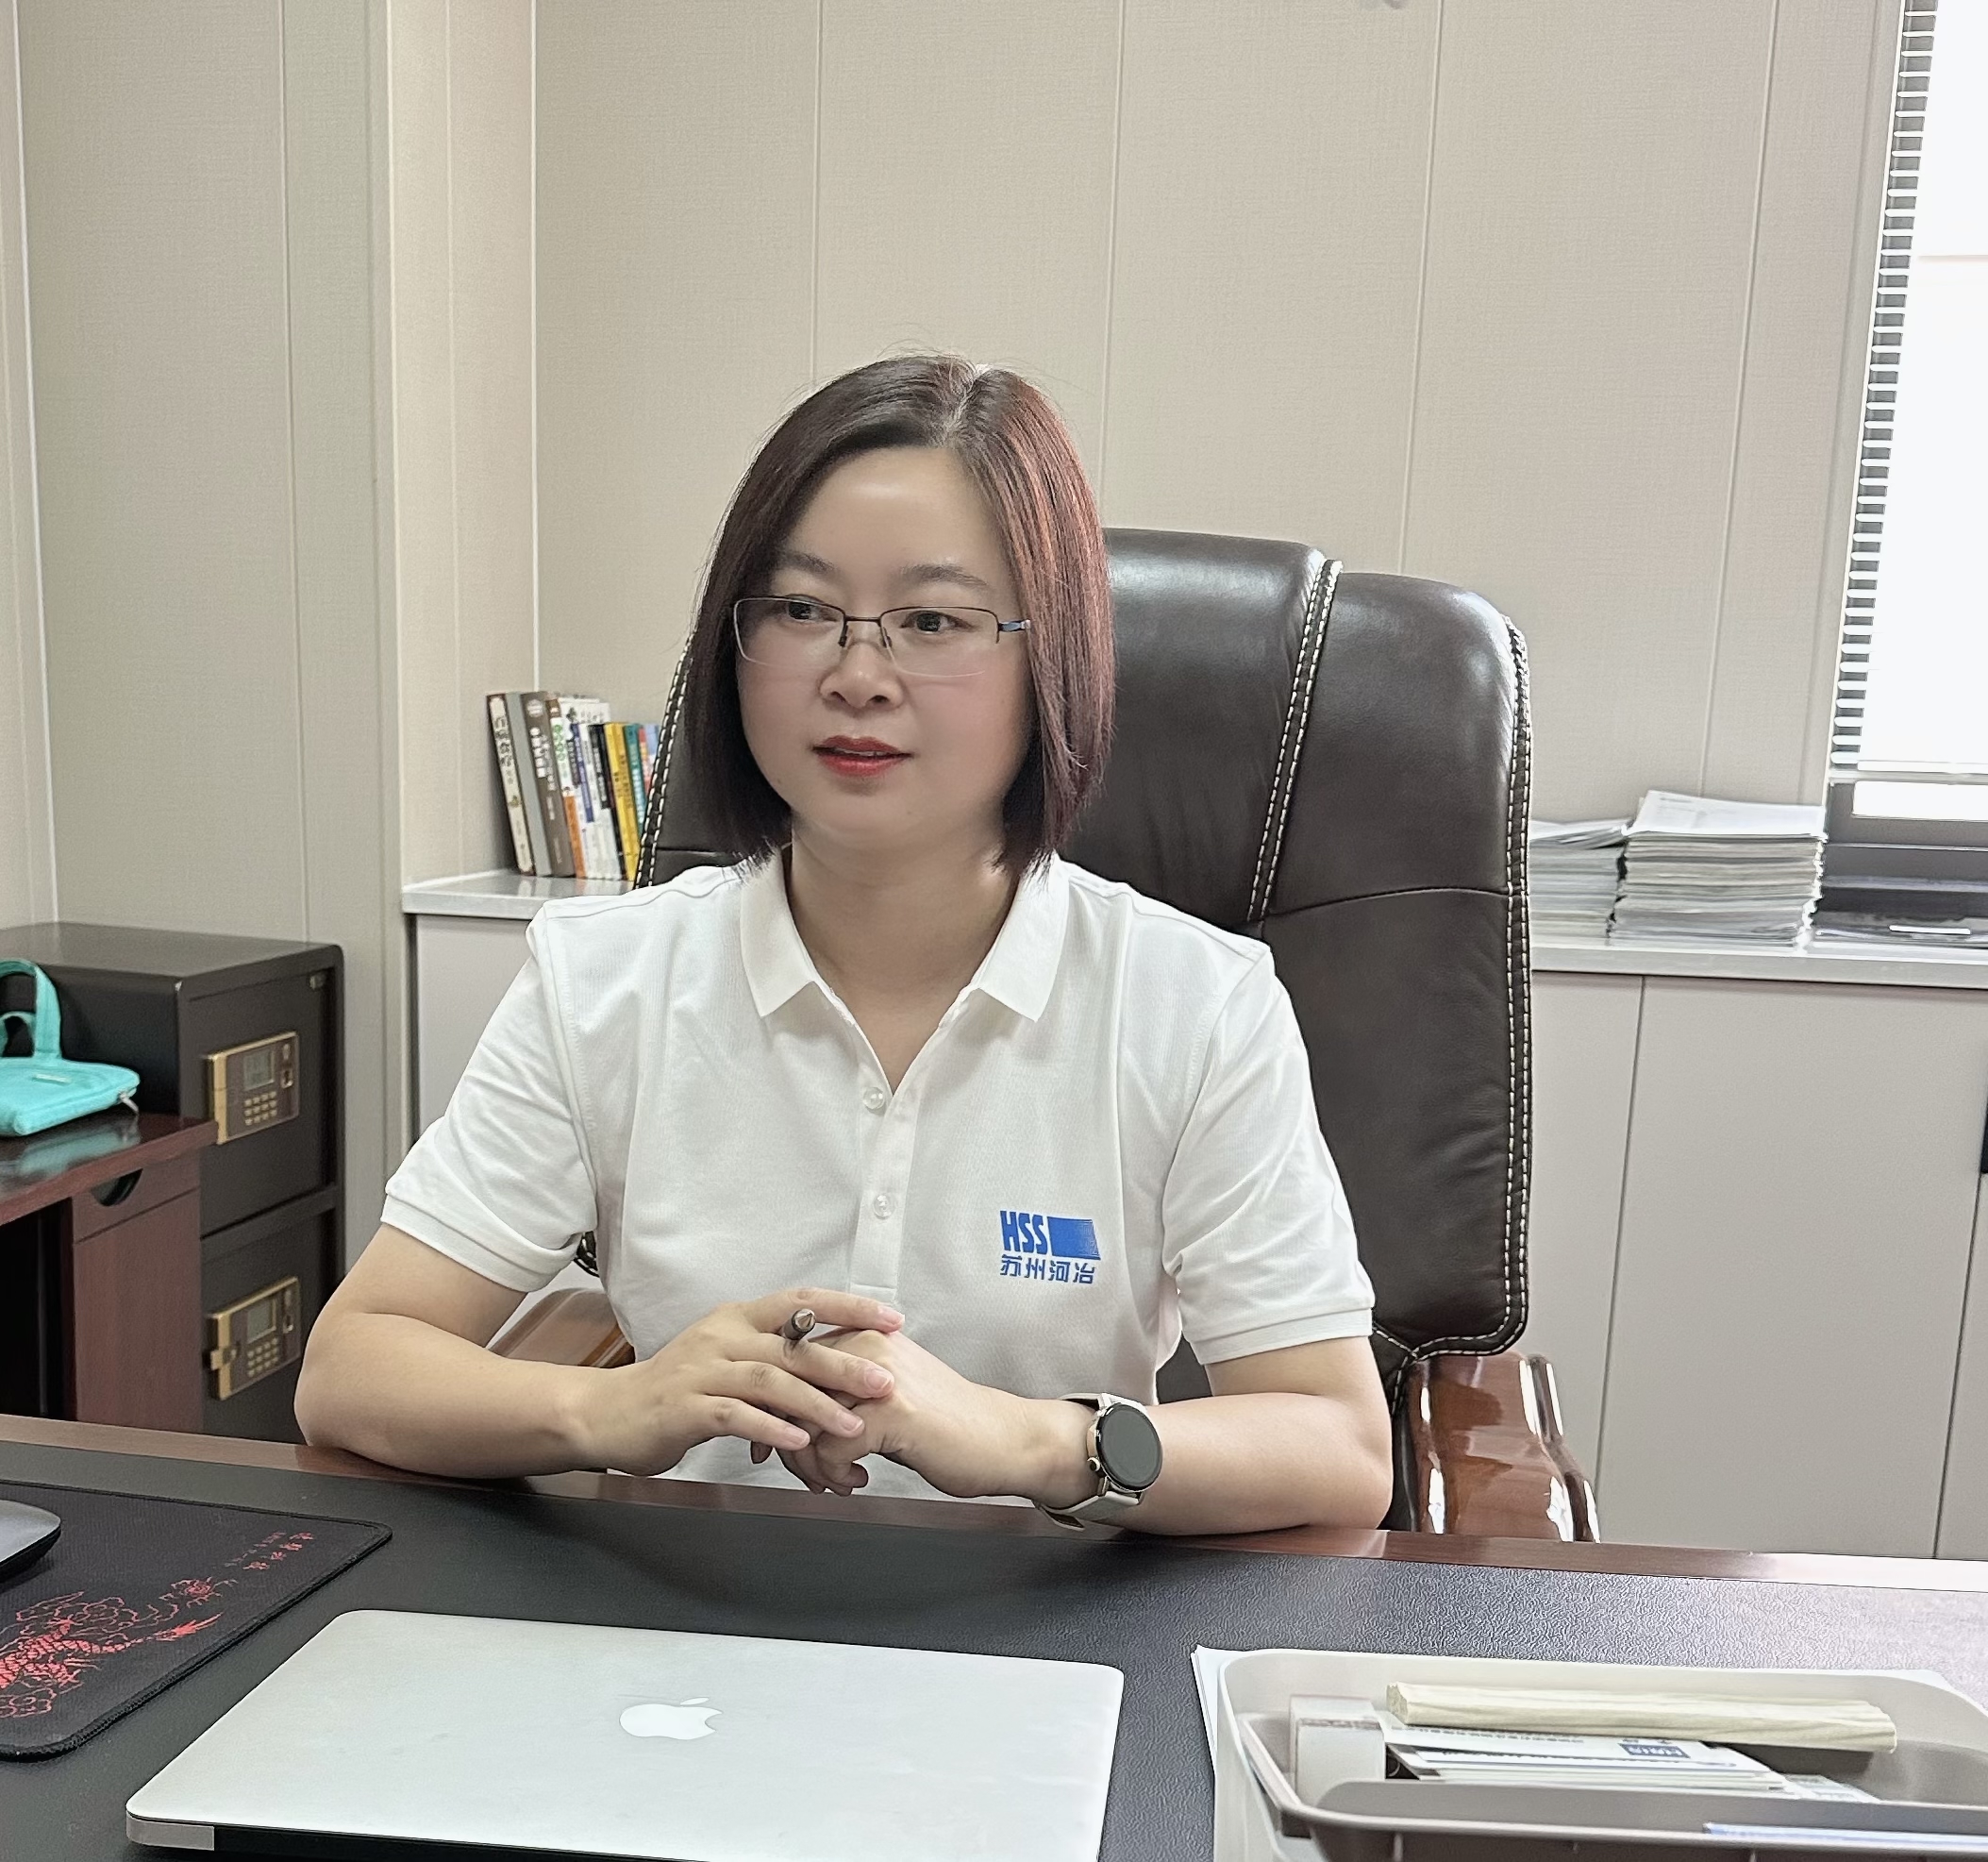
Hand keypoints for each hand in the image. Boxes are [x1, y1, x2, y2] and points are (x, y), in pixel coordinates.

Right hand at [570, 1288, 902, 1476]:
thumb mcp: (727, 1360)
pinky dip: (770, 1429)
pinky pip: (734, 1415)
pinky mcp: (684, 1407)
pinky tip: (800, 1443)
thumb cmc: (677, 1390)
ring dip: (816, 1404)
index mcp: (738, 1318)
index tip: (892, 1320)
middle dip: (845, 1363)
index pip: (802, 1300)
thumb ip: (774, 1358)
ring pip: (770, 1380)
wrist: (609, 1413)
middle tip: (886, 1381)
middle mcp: (722, 1336)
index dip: (850, 1306)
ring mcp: (701, 1370)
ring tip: (853, 1425)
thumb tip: (833, 1363)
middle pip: (793, 1344)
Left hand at [750, 1327, 1092, 1507]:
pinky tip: (855, 1481)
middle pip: (787, 1392)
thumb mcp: (883, 1393)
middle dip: (782, 1440)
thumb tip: (782, 1414)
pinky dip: (833, 1474)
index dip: (770, 1406)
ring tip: (829, 1480)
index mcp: (862, 1336)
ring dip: (807, 1464)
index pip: (788, 1363)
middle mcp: (867, 1347)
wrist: (1001, 1440)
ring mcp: (879, 1377)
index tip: (768, 1440)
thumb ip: (838, 1391)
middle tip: (799, 1470)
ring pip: (803, 1423)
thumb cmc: (943, 1424)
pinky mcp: (892, 1411)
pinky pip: (829, 1447)